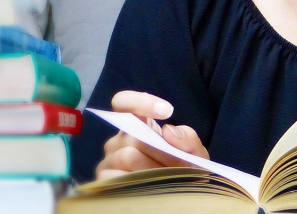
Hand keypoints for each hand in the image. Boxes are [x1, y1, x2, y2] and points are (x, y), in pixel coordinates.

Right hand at [94, 91, 209, 179]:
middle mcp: (118, 141)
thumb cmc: (183, 171)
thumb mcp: (193, 154)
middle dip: (161, 152)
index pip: (123, 102)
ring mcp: (108, 161)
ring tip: (167, 179)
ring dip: (153, 169)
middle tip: (178, 166)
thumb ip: (188, 139)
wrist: (179, 196)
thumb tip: (167, 131)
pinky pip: (117, 177)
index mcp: (137, 126)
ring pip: (128, 156)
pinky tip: (150, 189)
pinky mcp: (103, 181)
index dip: (140, 101)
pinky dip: (138, 184)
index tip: (167, 111)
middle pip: (135, 137)